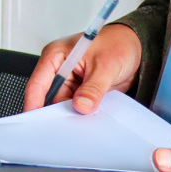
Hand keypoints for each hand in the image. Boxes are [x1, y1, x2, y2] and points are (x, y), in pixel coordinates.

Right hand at [24, 23, 141, 113]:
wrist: (136, 48)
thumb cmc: (118, 43)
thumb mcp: (106, 65)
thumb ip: (93, 88)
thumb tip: (81, 106)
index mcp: (56, 56)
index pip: (38, 84)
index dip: (34, 104)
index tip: (37, 122)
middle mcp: (60, 69)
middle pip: (50, 98)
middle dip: (58, 113)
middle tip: (65, 128)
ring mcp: (71, 82)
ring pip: (64, 105)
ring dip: (73, 114)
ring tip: (82, 123)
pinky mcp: (81, 91)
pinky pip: (77, 107)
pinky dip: (82, 114)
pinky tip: (89, 119)